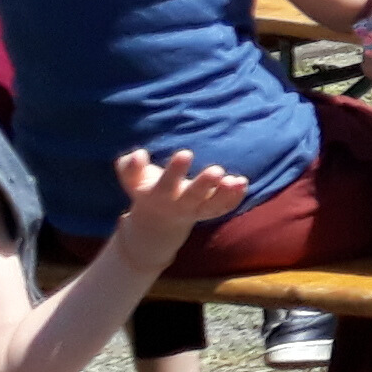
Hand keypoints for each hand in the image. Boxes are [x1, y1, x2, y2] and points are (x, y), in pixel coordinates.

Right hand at [110, 145, 248, 256]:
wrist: (156, 219)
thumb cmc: (146, 188)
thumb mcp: (132, 179)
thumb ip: (130, 167)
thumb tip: (138, 155)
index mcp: (156, 195)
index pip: (165, 183)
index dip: (175, 171)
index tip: (185, 152)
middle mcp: (177, 204)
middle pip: (192, 197)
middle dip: (204, 184)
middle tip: (216, 169)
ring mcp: (195, 210)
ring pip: (211, 206)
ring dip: (224, 195)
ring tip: (234, 180)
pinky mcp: (209, 211)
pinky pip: (223, 208)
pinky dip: (234, 199)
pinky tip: (242, 183)